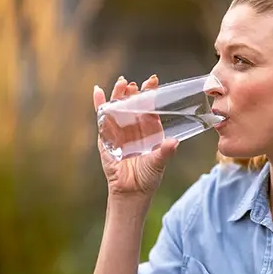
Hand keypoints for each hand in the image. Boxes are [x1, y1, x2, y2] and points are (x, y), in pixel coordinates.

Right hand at [94, 75, 177, 196]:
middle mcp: (135, 127)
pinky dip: (99, 105)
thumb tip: (174, 143)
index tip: (152, 81)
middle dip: (133, 92)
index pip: (150, 107)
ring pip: (118, 108)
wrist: (132, 192)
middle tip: (133, 83)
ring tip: (121, 83)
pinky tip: (98, 91)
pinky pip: (102, 119)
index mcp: (150, 130)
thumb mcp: (158, 163)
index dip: (150, 94)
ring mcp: (120, 131)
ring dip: (118, 95)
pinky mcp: (106, 137)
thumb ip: (165, 152)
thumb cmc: (148, 177)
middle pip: (133, 104)